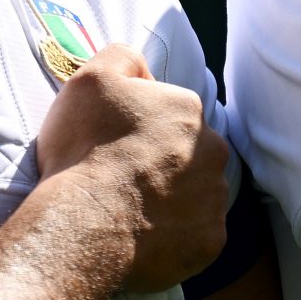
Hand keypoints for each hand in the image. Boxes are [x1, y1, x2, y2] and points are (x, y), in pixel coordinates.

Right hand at [34, 47, 228, 291]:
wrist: (84, 225)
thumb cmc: (84, 150)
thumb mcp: (89, 80)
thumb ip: (121, 58)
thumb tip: (142, 68)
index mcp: (188, 110)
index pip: (169, 112)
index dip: (140, 126)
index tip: (114, 143)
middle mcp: (214, 151)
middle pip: (189, 152)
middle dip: (163, 161)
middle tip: (124, 177)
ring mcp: (216, 200)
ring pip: (196, 193)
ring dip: (172, 198)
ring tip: (131, 209)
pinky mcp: (211, 241)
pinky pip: (195, 234)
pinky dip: (174, 234)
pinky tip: (143, 236)